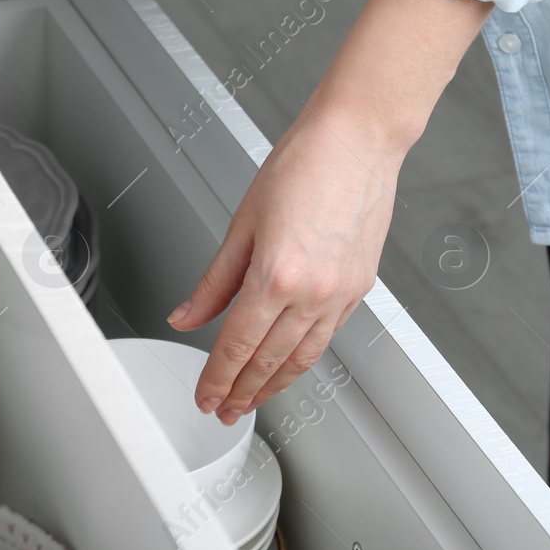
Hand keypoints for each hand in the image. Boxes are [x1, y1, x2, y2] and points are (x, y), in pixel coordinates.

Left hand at [168, 102, 402, 423]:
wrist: (358, 140)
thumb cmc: (304, 164)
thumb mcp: (244, 221)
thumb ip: (215, 280)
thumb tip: (188, 314)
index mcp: (276, 274)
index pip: (236, 344)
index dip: (216, 378)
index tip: (205, 396)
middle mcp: (313, 292)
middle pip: (269, 361)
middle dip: (242, 392)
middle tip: (224, 409)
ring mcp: (341, 293)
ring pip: (303, 358)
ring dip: (274, 385)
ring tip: (254, 399)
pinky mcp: (360, 287)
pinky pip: (328, 336)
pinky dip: (305, 357)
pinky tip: (291, 363)